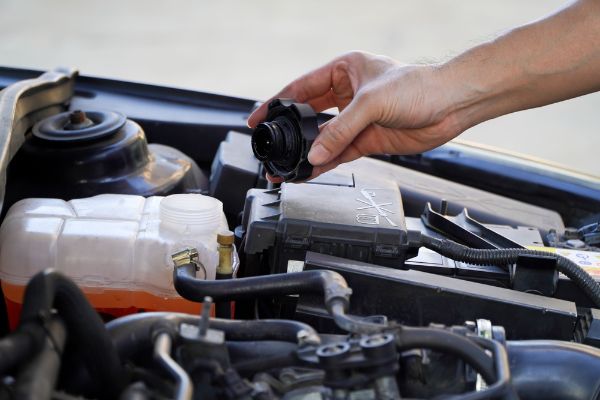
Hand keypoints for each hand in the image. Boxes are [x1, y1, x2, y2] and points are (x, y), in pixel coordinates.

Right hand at [247, 51, 464, 180]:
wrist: (450, 106)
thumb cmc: (419, 87)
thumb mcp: (372, 102)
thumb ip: (340, 129)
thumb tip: (315, 153)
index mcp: (344, 70)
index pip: (301, 87)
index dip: (277, 103)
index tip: (258, 117)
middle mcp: (347, 94)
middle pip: (308, 115)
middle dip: (290, 132)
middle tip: (271, 146)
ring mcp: (356, 119)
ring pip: (322, 138)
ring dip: (306, 152)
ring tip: (286, 166)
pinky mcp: (366, 139)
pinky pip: (338, 153)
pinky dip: (324, 163)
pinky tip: (310, 171)